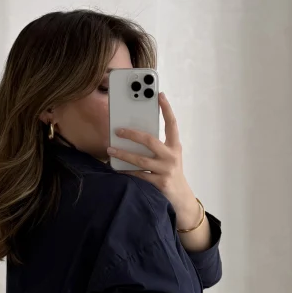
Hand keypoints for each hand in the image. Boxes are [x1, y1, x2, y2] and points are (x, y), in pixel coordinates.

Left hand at [106, 93, 199, 228]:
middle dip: (132, 134)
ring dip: (123, 154)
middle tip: (118, 130)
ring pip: (140, 159)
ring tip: (110, 149)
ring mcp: (166, 170)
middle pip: (150, 140)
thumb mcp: (169, 157)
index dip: (166, 108)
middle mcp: (172, 156)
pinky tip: (116, 168)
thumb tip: (133, 135)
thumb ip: (157, 146)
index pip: (172, 124)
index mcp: (175, 146)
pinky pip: (138, 175)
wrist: (181, 198)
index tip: (159, 95)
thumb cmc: (170, 172)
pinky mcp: (159, 183)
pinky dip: (126, 171)